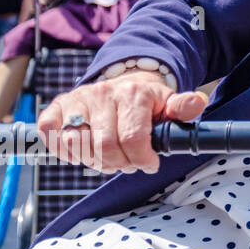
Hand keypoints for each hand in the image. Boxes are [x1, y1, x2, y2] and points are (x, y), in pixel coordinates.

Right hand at [36, 70, 208, 174]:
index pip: (133, 138)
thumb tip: (198, 103)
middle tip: (128, 164)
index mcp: (134, 93)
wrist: (126, 83)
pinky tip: (82, 151)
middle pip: (105, 147)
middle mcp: (103, 93)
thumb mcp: (170, 103)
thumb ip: (184, 107)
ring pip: (76, 144)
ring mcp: (78, 99)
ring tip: (109, 158)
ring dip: (93, 162)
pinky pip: (51, 135)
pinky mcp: (57, 106)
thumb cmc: (149, 102)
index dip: (141, 160)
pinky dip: (64, 151)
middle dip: (119, 165)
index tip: (149, 165)